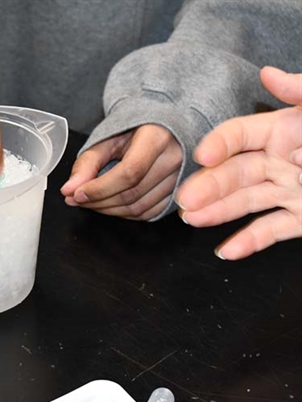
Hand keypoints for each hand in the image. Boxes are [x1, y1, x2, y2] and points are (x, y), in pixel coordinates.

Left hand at [61, 124, 182, 219]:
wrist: (162, 128)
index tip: (77, 194)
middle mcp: (174, 158)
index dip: (100, 188)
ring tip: (89, 201)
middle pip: (132, 193)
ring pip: (139, 207)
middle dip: (98, 201)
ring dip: (108, 210)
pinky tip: (109, 204)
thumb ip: (87, 163)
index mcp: (157, 137)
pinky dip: (124, 214)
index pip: (129, 172)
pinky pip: (148, 213)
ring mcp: (180, 178)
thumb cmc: (134, 131)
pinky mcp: (178, 193)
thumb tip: (69, 189)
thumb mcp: (107, 139)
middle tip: (75, 198)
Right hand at [176, 67, 301, 259]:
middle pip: (235, 172)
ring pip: (246, 202)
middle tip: (186, 202)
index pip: (239, 136)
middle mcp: (281, 161)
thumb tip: (268, 74)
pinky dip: (249, 242)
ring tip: (192, 221)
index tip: (202, 156)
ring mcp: (290, 191)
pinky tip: (227, 250)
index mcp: (285, 130)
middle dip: (208, 186)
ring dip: (218, 212)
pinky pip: (272, 230)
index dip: (218, 145)